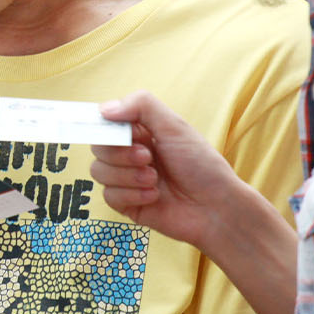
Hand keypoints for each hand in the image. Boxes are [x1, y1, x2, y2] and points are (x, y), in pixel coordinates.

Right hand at [89, 90, 246, 249]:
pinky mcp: (127, 204)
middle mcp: (130, 154)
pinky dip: (132, 195)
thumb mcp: (174, 127)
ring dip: (128, 175)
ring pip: (98, 171)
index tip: (125, 134)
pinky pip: (108, 196)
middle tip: (148, 157)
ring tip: (155, 179)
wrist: (215, 207)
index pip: (106, 123)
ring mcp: (127, 180)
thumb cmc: (201, 165)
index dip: (108, 128)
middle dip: (121, 153)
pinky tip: (154, 196)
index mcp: (140, 132)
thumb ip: (141, 106)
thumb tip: (105, 109)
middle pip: (98, 147)